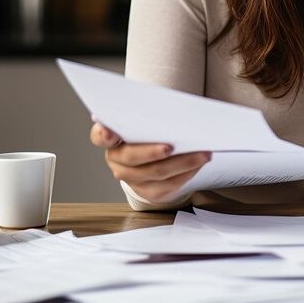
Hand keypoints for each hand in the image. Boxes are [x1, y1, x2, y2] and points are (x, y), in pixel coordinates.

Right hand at [89, 120, 210, 204]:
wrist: (156, 156)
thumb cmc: (152, 131)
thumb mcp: (148, 119)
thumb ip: (152, 114)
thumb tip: (173, 111)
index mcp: (112, 138)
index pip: (100, 136)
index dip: (103, 134)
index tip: (110, 132)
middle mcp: (117, 160)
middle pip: (132, 157)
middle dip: (153, 151)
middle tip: (172, 146)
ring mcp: (131, 178)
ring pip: (156, 173)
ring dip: (183, 162)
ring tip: (203, 153)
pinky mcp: (149, 191)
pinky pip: (168, 186)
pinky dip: (187, 173)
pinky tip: (199, 164)